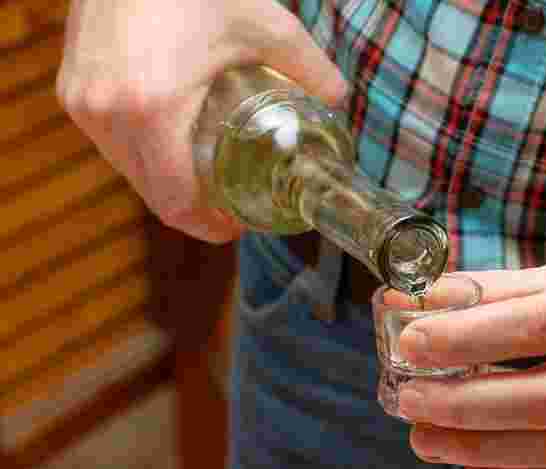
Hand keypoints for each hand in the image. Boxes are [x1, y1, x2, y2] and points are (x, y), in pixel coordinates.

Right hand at [56, 0, 345, 241]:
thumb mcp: (265, 26)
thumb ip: (308, 68)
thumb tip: (337, 101)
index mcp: (152, 109)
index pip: (177, 203)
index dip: (210, 226)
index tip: (238, 225)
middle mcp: (107, 116)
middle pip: (154, 195)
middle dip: (195, 208)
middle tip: (231, 201)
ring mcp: (82, 105)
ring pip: (129, 173)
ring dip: (168, 183)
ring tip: (206, 174)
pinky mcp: (70, 91)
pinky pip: (111, 145)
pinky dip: (144, 156)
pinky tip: (172, 144)